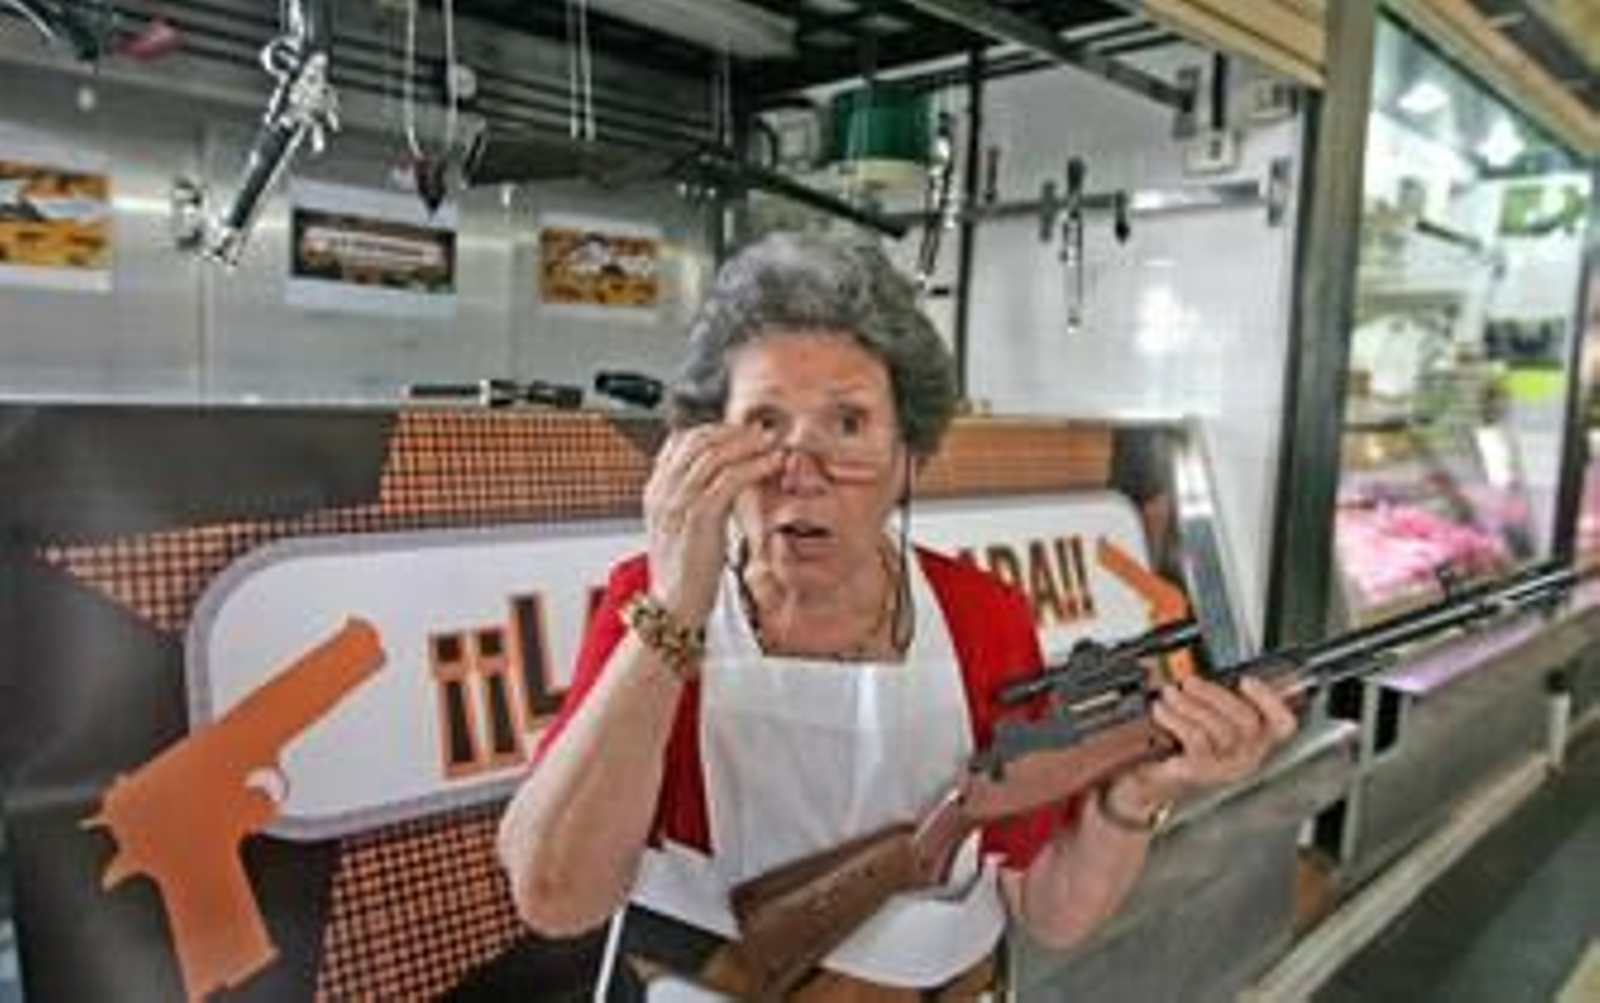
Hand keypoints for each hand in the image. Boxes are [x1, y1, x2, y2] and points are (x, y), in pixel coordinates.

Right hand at [642, 425, 780, 626]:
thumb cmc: (687, 570)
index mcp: (656, 490)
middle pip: (698, 441)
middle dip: (734, 432)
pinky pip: (727, 480)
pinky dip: (753, 466)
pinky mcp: (697, 519)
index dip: (716, 431)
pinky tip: (772, 464)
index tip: (744, 432)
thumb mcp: (685, 526)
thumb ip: (697, 498)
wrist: (674, 606)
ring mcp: (677, 503)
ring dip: (748, 444)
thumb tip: (725, 477)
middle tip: (763, 431)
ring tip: (772, 442)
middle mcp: (662, 491)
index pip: (682, 441)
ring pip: (713, 455)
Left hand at [1114, 675, 1298, 810]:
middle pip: (1247, 722)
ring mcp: (1226, 768)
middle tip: (1189, 682)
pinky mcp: (1202, 773)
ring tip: (1169, 694)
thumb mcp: (1203, 720)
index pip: (1282, 725)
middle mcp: (1247, 758)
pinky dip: (1176, 719)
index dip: (1270, 700)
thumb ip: (1215, 701)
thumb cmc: (1181, 746)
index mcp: (1256, 741)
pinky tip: (1162, 711)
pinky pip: (1196, 739)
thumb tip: (1211, 676)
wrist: (1151, 780)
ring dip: (1191, 704)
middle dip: (1215, 694)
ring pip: (1220, 729)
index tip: (1246, 680)